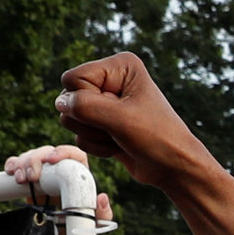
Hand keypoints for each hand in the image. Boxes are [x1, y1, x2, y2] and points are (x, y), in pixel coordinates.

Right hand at [3, 142, 114, 223]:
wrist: (67, 234)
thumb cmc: (85, 225)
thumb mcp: (97, 222)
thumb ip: (104, 212)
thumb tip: (102, 197)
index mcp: (80, 172)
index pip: (74, 153)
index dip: (62, 152)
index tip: (51, 160)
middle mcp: (61, 168)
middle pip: (48, 151)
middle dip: (36, 160)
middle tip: (31, 177)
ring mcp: (44, 172)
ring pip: (32, 156)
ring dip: (23, 164)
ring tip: (21, 179)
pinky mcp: (29, 179)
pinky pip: (19, 164)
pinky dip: (13, 164)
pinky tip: (10, 171)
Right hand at [50, 53, 221, 196]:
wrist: (173, 167)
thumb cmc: (157, 138)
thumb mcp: (120, 119)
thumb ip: (84, 106)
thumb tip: (59, 102)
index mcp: (119, 66)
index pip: (74, 78)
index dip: (86, 101)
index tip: (115, 112)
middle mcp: (111, 80)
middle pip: (69, 98)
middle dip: (90, 120)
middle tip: (118, 128)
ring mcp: (105, 102)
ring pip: (71, 118)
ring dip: (93, 135)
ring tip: (119, 137)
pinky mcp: (102, 123)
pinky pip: (80, 135)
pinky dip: (97, 146)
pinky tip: (117, 146)